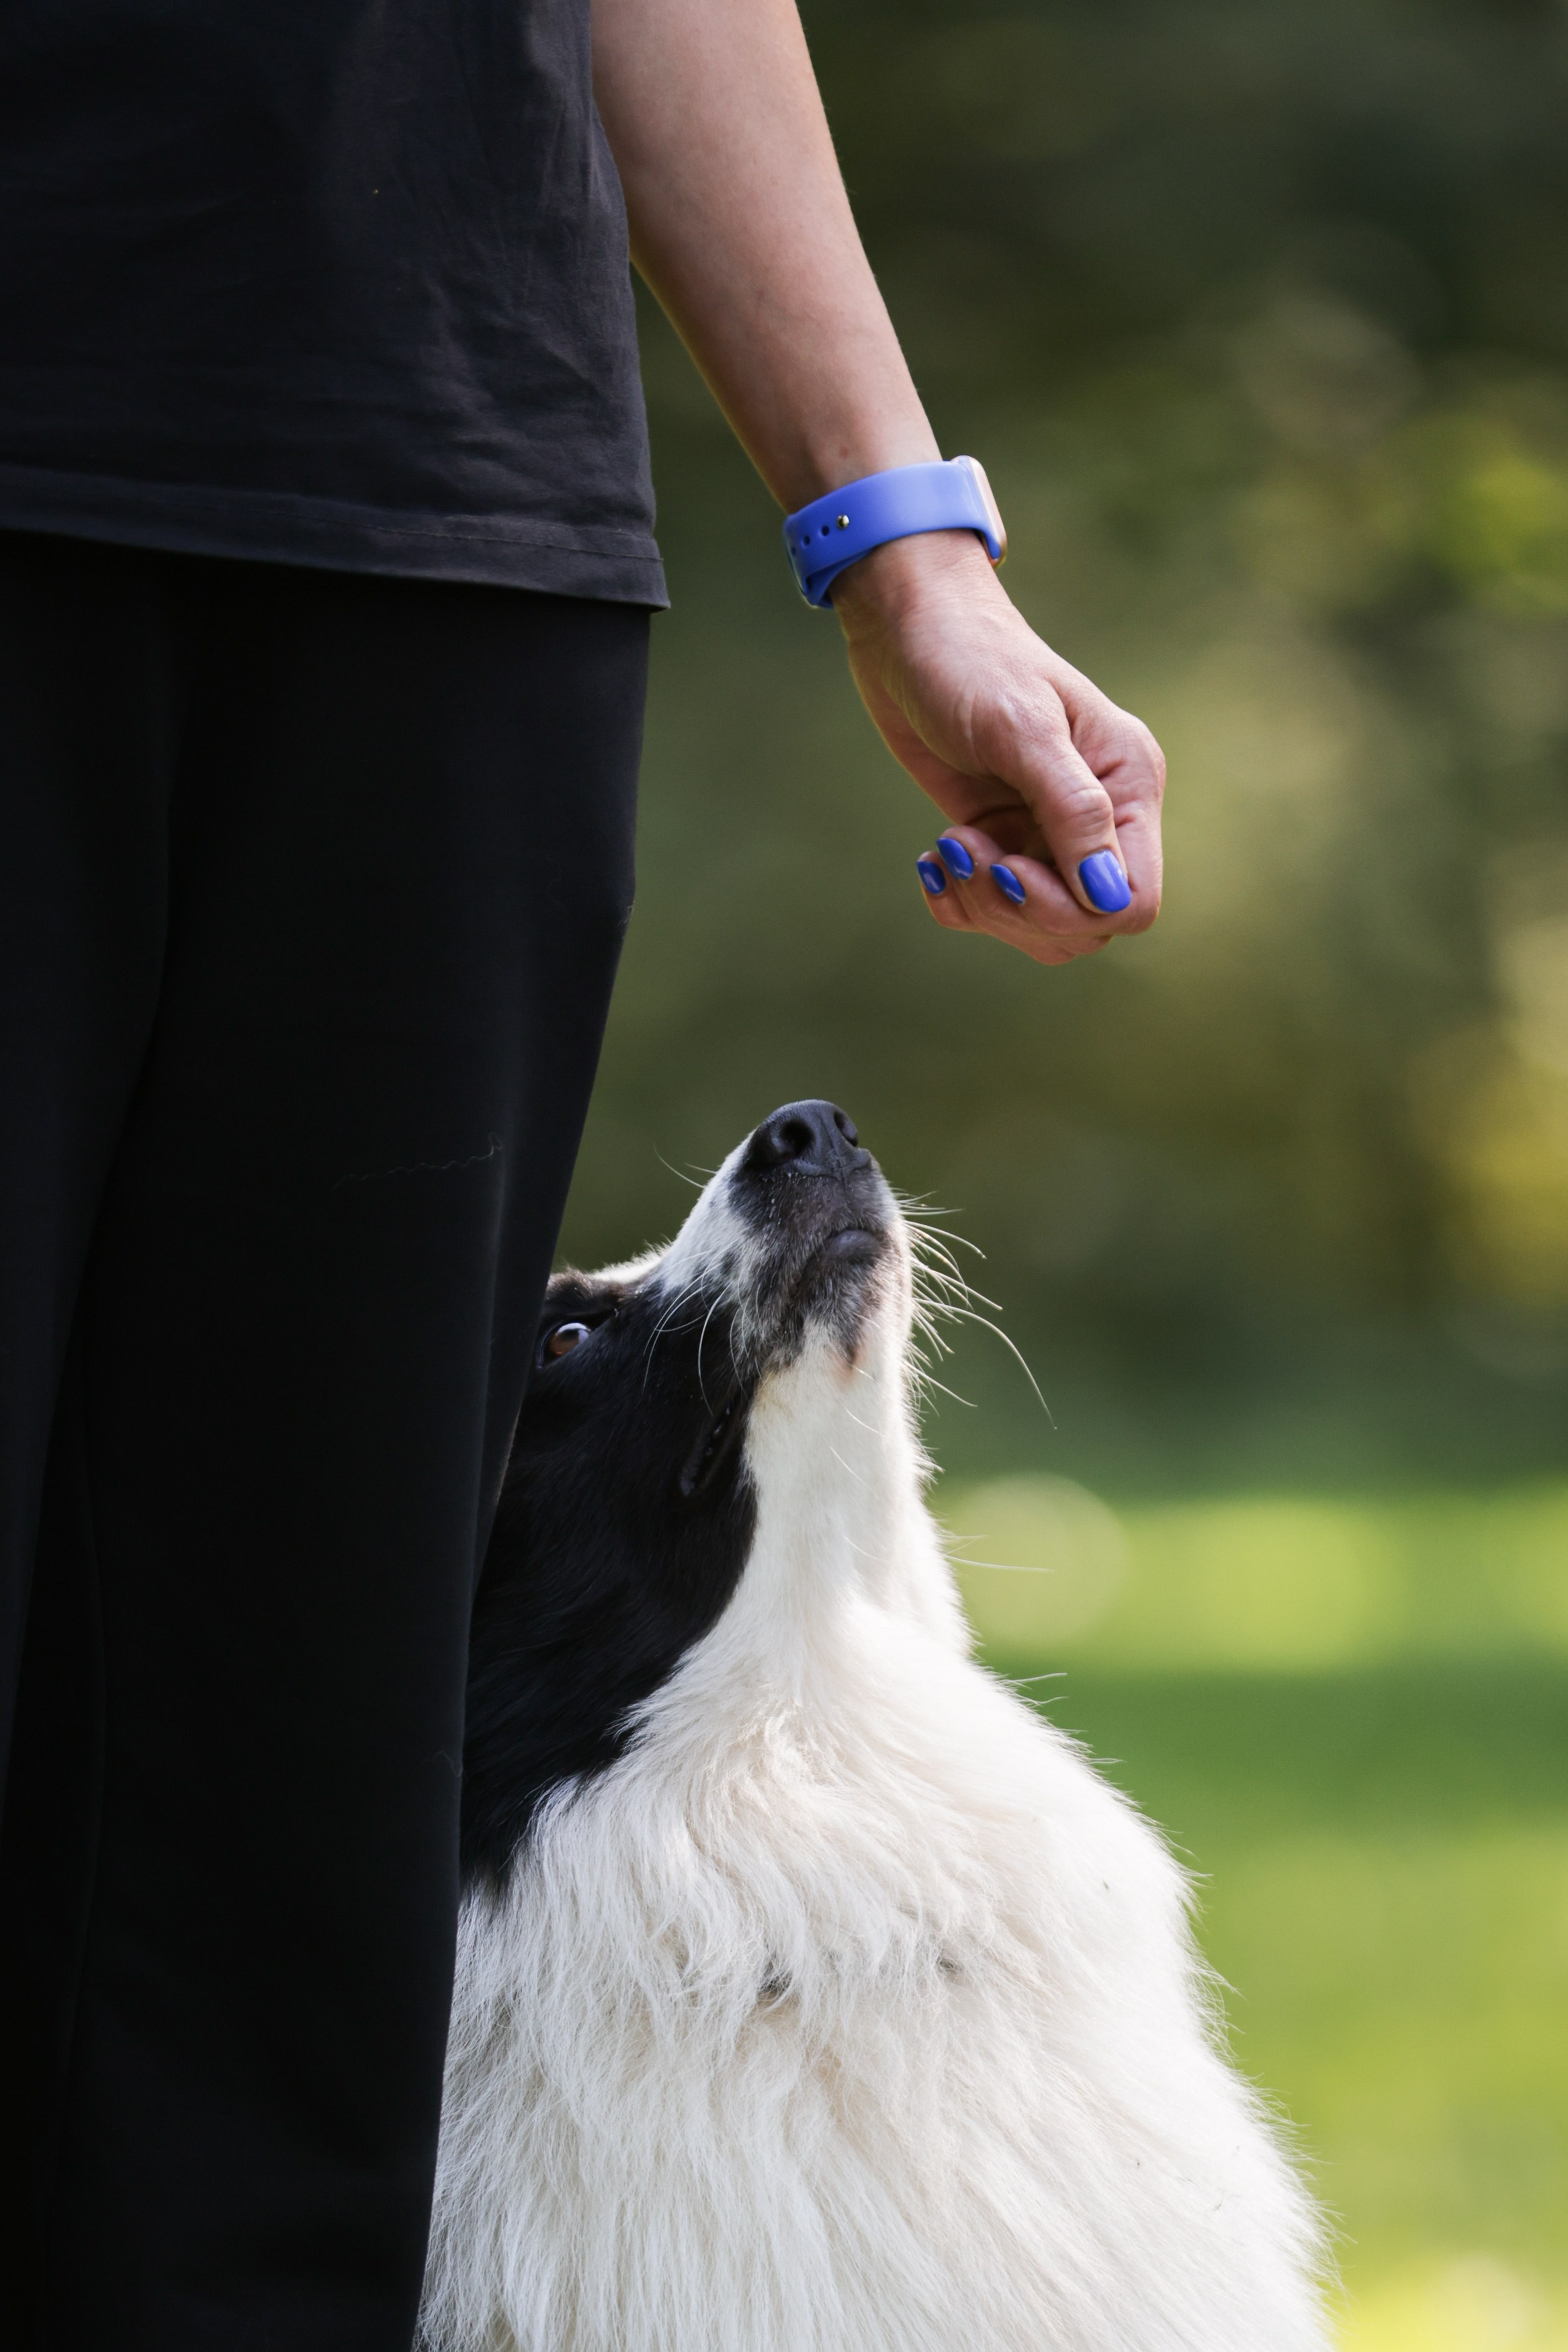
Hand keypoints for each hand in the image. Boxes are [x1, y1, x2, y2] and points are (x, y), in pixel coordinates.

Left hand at [832, 531, 1164, 965]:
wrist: (908, 630)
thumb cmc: (970, 659)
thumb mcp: (1022, 729)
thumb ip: (1073, 811)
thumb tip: (1110, 898)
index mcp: (1128, 784)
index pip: (1130, 900)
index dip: (1071, 908)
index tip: (1011, 866)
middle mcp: (1099, 816)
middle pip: (1084, 925)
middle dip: (1019, 910)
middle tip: (965, 850)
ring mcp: (1048, 832)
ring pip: (1040, 927)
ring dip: (985, 908)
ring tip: (947, 849)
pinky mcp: (1003, 838)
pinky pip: (993, 911)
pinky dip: (959, 901)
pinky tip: (933, 859)